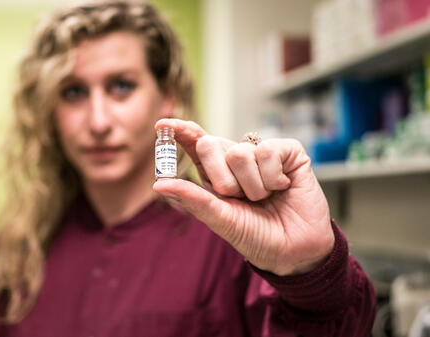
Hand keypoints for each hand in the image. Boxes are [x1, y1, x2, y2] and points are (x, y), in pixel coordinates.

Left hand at [153, 119, 333, 275]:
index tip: (162, 125)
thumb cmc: (257, 236)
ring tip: (265, 198)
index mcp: (215, 173)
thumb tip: (158, 184)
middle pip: (210, 144)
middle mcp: (236, 159)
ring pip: (239, 152)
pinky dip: (272, 177)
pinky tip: (283, 187)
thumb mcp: (220, 219)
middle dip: (220, 178)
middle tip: (237, 198)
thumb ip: (192, 199)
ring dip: (251, 185)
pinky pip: (267, 151)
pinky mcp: (288, 152)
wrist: (295, 251)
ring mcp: (261, 153)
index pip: (195, 144)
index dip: (180, 131)